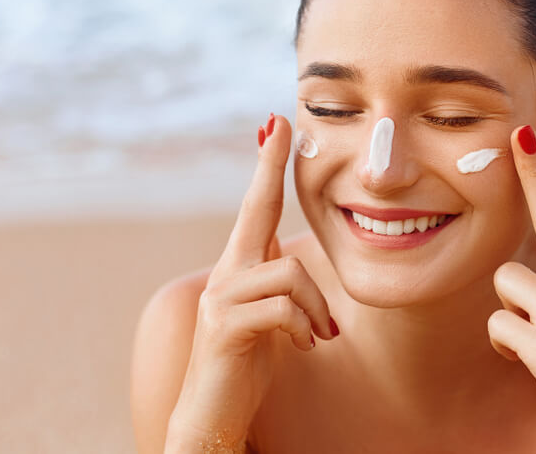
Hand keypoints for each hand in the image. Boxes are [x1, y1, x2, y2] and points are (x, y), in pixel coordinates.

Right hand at [167, 114, 338, 451]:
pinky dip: (304, 328)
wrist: (215, 411)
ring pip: (289, 274)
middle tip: (280, 124)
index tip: (275, 124)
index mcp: (242, 265)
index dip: (267, 165)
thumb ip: (267, 271)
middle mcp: (227, 271)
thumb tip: (274, 235)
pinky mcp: (225, 326)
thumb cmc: (248, 356)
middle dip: (269, 166)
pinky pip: (283, 308)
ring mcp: (222, 297)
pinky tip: (306, 346)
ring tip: (320, 335)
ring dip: (316, 309)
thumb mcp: (264, 308)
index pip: (258, 205)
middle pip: (256, 209)